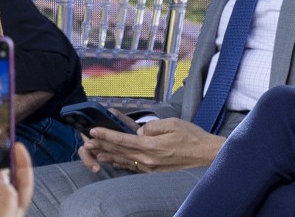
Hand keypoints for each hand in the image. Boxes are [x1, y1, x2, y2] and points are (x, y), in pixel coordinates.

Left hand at [77, 117, 223, 173]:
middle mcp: (148, 159)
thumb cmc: (192, 137)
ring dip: (109, 156)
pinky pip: (134, 167)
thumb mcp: (172, 124)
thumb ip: (152, 126)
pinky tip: (114, 162)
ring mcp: (151, 168)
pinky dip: (122, 163)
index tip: (93, 132)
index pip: (122, 140)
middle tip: (87, 142)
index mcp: (151, 146)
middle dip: (102, 146)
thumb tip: (139, 130)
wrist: (207, 156)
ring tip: (94, 153)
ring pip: (125, 160)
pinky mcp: (155, 171)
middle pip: (120, 152)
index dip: (106, 135)